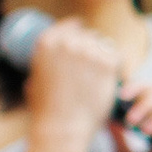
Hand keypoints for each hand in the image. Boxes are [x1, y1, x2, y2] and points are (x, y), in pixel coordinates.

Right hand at [21, 19, 124, 146]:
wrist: (62, 126)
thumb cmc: (46, 110)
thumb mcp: (34, 81)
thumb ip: (42, 67)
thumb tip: (48, 62)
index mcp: (46, 43)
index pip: (69, 25)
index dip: (78, 28)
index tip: (84, 32)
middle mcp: (67, 43)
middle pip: (88, 35)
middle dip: (92, 46)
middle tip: (93, 63)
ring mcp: (87, 52)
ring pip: (104, 44)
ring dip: (104, 54)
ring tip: (100, 72)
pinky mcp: (106, 63)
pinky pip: (117, 56)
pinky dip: (116, 64)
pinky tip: (112, 74)